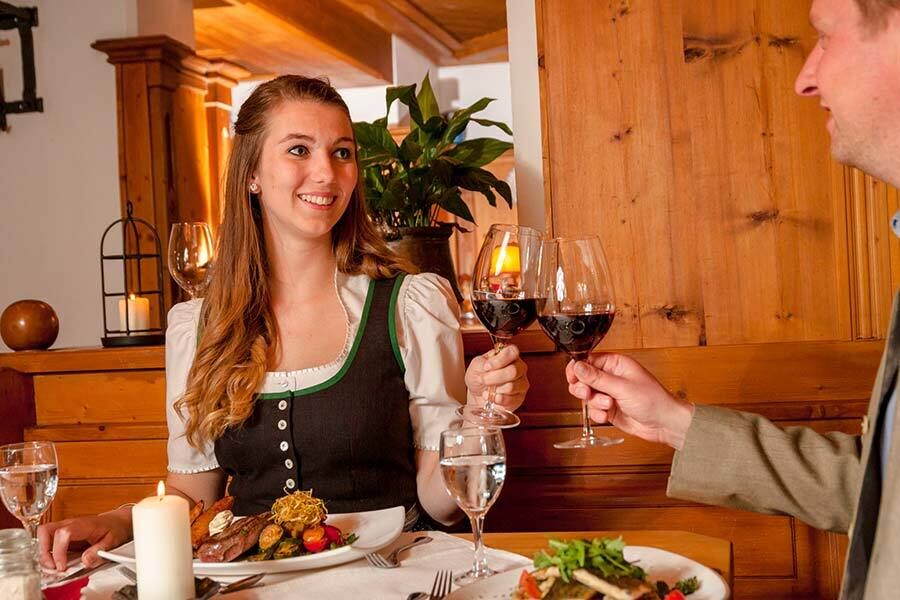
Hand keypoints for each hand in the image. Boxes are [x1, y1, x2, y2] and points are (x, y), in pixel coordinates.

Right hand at [37, 510, 132, 570]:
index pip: (62, 533)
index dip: (58, 551)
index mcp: (83, 524)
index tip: (62, 566)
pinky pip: (48, 542)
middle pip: (45, 531)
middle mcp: (70, 524)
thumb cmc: (114, 528)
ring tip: (54, 566)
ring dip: (44, 553)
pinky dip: (48, 554)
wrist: (117, 522)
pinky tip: (57, 563)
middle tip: (52, 566)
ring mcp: (65, 528)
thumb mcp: (113, 541)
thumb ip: (99, 551)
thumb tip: (85, 561)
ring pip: (44, 536)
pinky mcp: (63, 535)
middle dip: (43, 551)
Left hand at [465, 344, 528, 410]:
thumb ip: (482, 363)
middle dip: (494, 378)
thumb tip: (490, 365)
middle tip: (483, 380)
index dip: (499, 360)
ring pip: (511, 387)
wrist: (477, 395)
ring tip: (487, 390)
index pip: (512, 352)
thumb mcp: (476, 366)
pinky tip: (492, 398)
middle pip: (513, 371)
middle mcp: (519, 367)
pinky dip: (497, 400)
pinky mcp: (519, 398)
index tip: (486, 367)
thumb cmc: (478, 377)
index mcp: (509, 355)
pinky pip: (511, 400)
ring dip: (494, 390)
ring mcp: (521, 383)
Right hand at [566, 353, 694, 449]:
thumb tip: (577, 366)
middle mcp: (611, 377)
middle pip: (583, 379)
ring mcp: (609, 393)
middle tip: (589, 394)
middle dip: (584, 389)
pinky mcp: (609, 409)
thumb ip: (597, 378)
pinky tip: (607, 416)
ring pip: (587, 396)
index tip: (573, 378)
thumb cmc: (653, 400)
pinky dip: (597, 414)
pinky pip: (593, 410)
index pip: (587, 361)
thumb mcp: (622, 387)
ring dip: (593, 403)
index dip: (577, 369)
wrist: (664, 424)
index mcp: (615, 364)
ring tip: (607, 406)